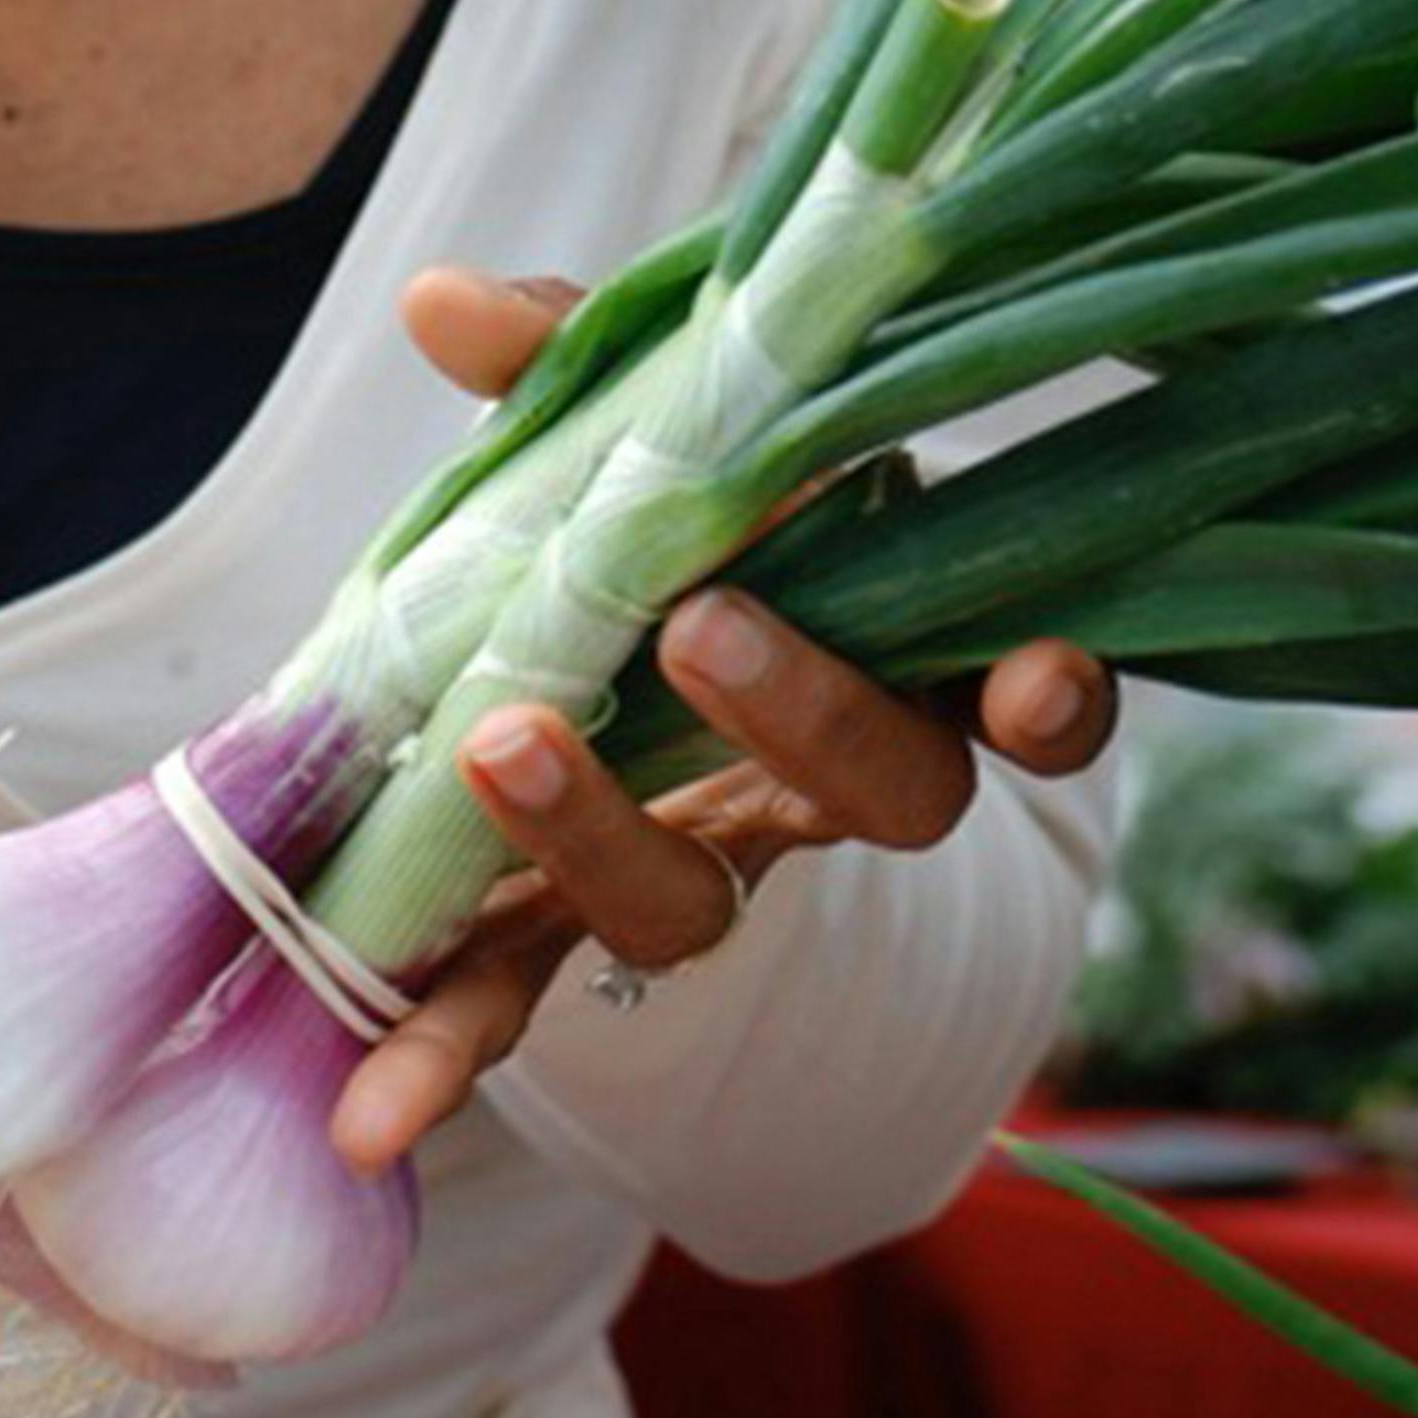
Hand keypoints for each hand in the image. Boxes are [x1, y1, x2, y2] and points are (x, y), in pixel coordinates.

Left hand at [331, 269, 1113, 1175]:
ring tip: (502, 748)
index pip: (1008, 680)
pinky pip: (521, 1001)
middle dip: (801, 714)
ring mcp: (705, 863)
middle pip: (876, 793)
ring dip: (603, 836)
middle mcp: (823, 778)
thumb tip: (442, 299)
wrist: (586, 659)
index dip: (1047, 697)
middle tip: (703, 626)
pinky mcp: (570, 932)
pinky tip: (369, 1118)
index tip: (1042, 673)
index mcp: (882, 633)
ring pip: (698, 899)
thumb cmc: (668, 517)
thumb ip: (566, 361)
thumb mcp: (635, 427)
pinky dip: (445, 1052)